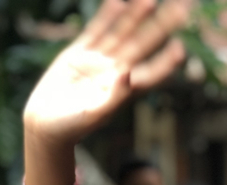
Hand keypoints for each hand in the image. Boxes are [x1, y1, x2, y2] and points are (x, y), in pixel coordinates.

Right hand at [23, 0, 188, 146]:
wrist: (44, 125)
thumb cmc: (70, 129)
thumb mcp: (92, 115)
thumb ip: (113, 97)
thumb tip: (129, 75)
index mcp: (122, 90)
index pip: (150, 73)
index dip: (165, 62)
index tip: (180, 49)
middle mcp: (114, 72)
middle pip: (142, 46)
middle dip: (160, 29)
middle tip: (182, 11)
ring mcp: (97, 61)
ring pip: (121, 34)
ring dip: (135, 17)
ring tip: (151, 0)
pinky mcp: (78, 53)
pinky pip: (95, 31)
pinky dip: (105, 17)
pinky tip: (118, 2)